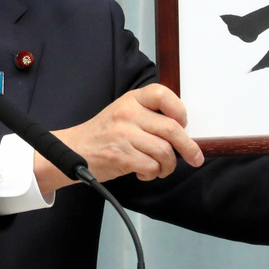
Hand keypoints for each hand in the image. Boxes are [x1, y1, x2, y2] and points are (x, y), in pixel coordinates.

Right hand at [37, 84, 203, 193]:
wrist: (73, 149)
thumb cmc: (104, 134)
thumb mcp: (124, 113)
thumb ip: (148, 116)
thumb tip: (181, 131)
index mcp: (131, 100)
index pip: (162, 95)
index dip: (179, 110)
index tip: (183, 124)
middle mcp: (128, 114)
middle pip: (171, 129)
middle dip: (189, 147)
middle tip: (195, 158)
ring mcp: (124, 135)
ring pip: (164, 151)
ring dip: (168, 165)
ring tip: (161, 168)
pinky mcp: (121, 156)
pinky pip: (152, 167)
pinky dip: (153, 173)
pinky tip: (144, 172)